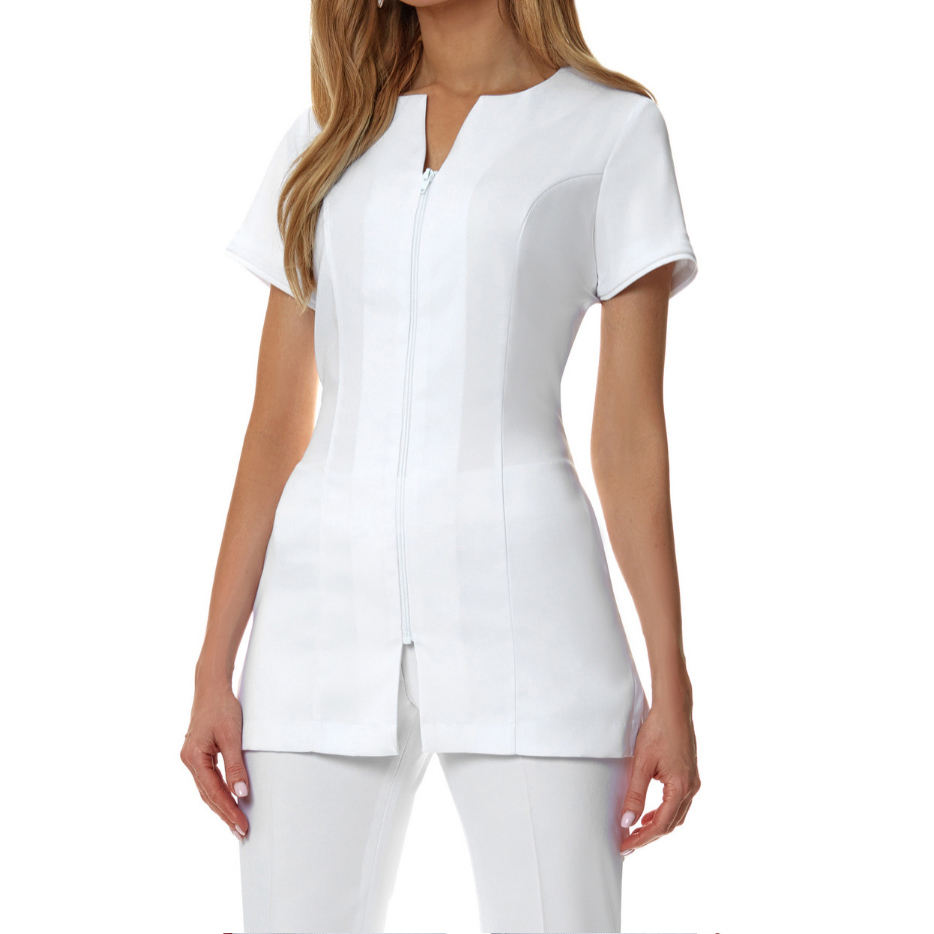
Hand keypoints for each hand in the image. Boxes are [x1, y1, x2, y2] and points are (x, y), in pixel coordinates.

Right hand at [179, 681, 250, 839]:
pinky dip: (218, 792)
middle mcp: (189, 761)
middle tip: (241, 832)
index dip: (228, 810)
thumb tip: (241, 793)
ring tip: (236, 823)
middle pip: (208, 795)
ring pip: (206, 789)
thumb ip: (235, 765)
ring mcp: (192, 758)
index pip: (213, 792)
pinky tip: (227, 801)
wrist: (211, 687)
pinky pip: (208, 780)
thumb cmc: (221, 707)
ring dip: (221, 806)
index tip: (242, 825)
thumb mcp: (232, 736)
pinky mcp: (198, 754)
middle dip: (225, 814)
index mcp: (194, 758)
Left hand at [618, 694, 699, 854]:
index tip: (625, 846)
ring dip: (658, 826)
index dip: (642, 838)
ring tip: (636, 832)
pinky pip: (679, 804)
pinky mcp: (690, 776)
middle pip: (671, 824)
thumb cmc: (658, 731)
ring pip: (676, 815)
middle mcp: (691, 788)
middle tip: (628, 843)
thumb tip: (626, 822)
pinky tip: (649, 813)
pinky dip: (664, 813)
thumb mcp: (642, 764)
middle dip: (649, 836)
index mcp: (681, 788)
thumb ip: (635, 794)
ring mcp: (693, 783)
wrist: (674, 709)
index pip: (661, 825)